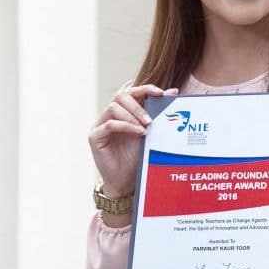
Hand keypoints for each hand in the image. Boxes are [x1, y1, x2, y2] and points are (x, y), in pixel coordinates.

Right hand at [88, 81, 177, 195]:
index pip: (130, 91)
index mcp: (123, 111)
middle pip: (120, 96)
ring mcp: (100, 124)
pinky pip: (109, 125)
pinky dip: (126, 126)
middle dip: (138, 104)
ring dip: (132, 115)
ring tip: (145, 127)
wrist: (127, 180)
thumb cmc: (138, 155)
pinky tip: (139, 133)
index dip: (144, 88)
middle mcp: (109, 115)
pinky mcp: (95, 137)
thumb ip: (158, 112)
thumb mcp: (151, 131)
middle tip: (151, 119)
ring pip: (113, 107)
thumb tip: (174, 91)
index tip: (160, 92)